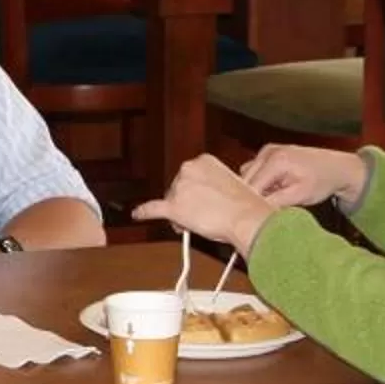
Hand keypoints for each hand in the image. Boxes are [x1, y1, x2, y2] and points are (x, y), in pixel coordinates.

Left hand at [130, 154, 271, 253]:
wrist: (246, 218)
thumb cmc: (245, 204)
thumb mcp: (231, 184)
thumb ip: (213, 186)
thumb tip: (204, 199)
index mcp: (203, 160)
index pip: (190, 177)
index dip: (194, 192)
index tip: (201, 200)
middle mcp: (188, 170)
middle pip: (178, 189)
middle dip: (186, 203)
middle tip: (201, 216)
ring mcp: (179, 188)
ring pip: (171, 202)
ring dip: (181, 214)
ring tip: (198, 223)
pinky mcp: (173, 207)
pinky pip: (153, 208)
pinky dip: (144, 211)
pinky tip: (138, 214)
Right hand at [239, 144, 365, 211]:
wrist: (336, 168)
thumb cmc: (322, 181)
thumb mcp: (300, 196)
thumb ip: (275, 202)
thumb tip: (256, 212)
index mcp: (276, 161)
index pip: (251, 186)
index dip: (250, 204)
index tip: (252, 218)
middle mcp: (268, 152)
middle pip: (246, 180)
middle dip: (251, 197)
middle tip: (261, 210)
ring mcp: (267, 150)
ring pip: (247, 175)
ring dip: (255, 189)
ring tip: (271, 198)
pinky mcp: (268, 152)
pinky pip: (254, 170)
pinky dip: (259, 181)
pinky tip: (273, 189)